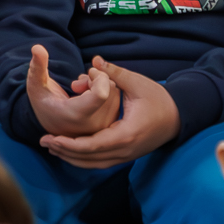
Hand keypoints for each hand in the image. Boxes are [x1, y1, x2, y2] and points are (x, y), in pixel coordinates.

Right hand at [25, 44, 119, 138]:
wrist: (52, 124)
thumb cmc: (43, 102)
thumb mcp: (36, 85)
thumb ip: (37, 67)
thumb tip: (37, 47)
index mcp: (77, 114)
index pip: (102, 93)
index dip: (99, 77)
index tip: (88, 73)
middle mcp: (94, 123)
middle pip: (110, 88)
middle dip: (97, 79)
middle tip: (78, 84)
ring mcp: (104, 125)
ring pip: (116, 92)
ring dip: (102, 85)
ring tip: (83, 90)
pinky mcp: (111, 124)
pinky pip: (120, 98)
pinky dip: (108, 92)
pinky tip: (92, 96)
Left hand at [42, 60, 180, 168]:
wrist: (180, 117)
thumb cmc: (160, 99)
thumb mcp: (139, 84)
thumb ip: (115, 73)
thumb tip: (95, 60)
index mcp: (126, 133)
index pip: (90, 145)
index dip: (68, 143)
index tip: (50, 137)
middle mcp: (124, 150)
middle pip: (88, 158)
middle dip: (64, 151)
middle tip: (43, 142)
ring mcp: (126, 156)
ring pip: (92, 164)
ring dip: (71, 158)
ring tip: (52, 148)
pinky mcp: (126, 156)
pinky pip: (100, 163)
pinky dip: (83, 159)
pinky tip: (70, 152)